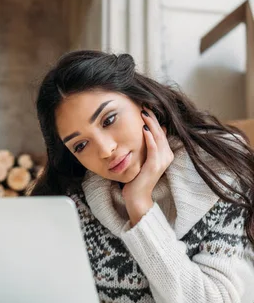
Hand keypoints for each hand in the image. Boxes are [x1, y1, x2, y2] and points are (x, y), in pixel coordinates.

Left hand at [121, 107, 173, 222]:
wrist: (137, 197)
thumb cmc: (138, 177)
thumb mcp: (144, 158)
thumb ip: (148, 146)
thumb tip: (150, 130)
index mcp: (165, 153)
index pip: (161, 131)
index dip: (154, 118)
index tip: (146, 106)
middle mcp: (166, 156)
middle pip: (160, 131)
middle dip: (152, 117)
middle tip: (144, 105)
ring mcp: (162, 161)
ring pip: (158, 137)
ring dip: (151, 124)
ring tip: (144, 112)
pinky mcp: (154, 166)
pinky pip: (153, 148)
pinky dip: (149, 138)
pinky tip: (144, 129)